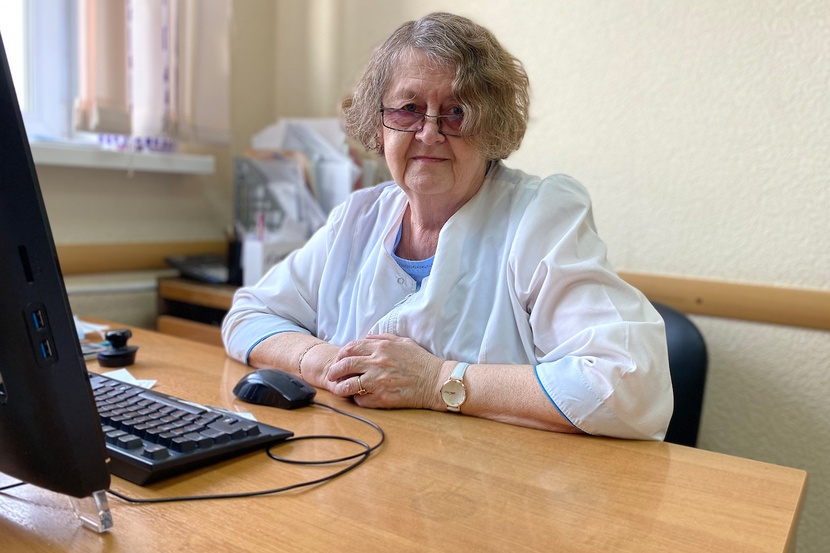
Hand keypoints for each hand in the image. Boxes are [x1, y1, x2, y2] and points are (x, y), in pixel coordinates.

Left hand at [326, 334, 443, 408]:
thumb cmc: (422, 362)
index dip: (341, 354)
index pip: (351, 348)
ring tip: (338, 389)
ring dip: (340, 388)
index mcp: (381, 347)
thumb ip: (383, 338)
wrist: (436, 382)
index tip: (339, 360)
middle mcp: (377, 363)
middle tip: (332, 375)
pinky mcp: (382, 398)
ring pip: (348, 384)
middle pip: (345, 365)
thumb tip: (366, 338)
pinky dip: (357, 399)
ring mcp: (378, 381)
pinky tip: (359, 398)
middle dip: (334, 371)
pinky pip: (361, 399)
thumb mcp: (403, 342)